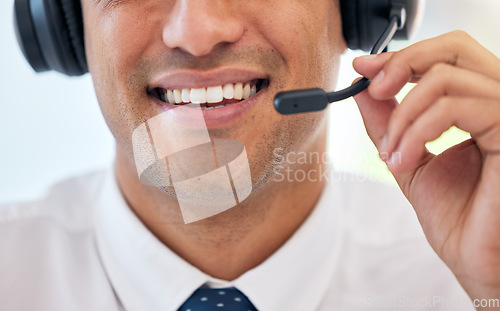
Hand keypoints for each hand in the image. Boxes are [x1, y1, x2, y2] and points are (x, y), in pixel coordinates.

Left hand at [353, 30, 499, 306]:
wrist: (480, 261)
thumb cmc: (458, 218)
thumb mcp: (409, 158)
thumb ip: (389, 122)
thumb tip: (363, 87)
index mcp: (479, 106)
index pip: (446, 58)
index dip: (402, 56)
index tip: (365, 69)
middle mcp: (498, 103)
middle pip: (453, 49)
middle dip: (402, 65)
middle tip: (374, 90)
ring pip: (444, 78)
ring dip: (402, 118)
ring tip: (391, 155)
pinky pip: (453, 108)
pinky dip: (415, 131)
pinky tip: (403, 159)